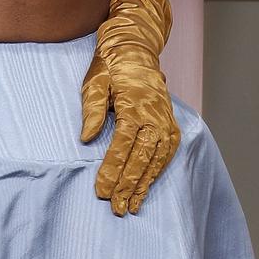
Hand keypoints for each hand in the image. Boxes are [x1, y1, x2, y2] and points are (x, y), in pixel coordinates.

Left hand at [79, 42, 180, 214]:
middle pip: (141, 157)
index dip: (112, 170)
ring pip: (156, 159)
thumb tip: (87, 138)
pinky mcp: (171, 125)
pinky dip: (156, 173)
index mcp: (134, 106)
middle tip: (116, 207)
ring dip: (143, 185)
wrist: (136, 50)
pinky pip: (166, 154)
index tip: (102, 191)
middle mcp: (155, 116)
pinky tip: (146, 189)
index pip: (122, 145)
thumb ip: (92, 111)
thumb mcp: (94, 82)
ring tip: (131, 206)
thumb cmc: (110, 67)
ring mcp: (166, 121)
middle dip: (128, 185)